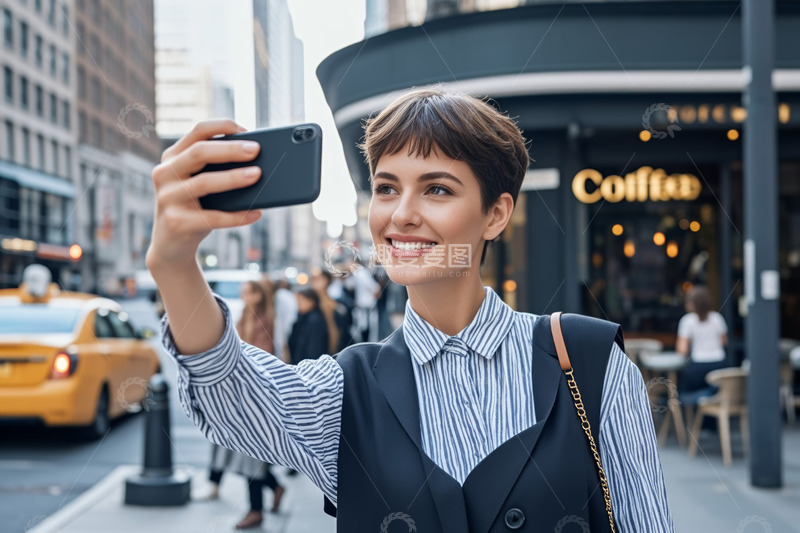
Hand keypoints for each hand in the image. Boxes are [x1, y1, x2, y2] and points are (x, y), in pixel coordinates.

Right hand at [146, 120, 262, 268]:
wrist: (171, 246)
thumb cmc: (195, 209)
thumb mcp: (201, 185)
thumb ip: (217, 170)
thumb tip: (257, 163)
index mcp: (173, 158)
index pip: (197, 132)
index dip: (223, 127)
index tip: (247, 130)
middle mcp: (165, 173)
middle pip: (200, 152)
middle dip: (230, 149)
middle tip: (256, 150)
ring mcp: (168, 198)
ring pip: (205, 182)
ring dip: (233, 178)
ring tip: (258, 175)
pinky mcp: (177, 222)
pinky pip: (212, 217)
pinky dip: (237, 216)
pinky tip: (256, 213)